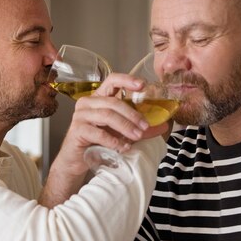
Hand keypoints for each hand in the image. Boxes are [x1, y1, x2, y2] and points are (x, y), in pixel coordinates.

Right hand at [39, 73, 150, 206]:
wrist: (77, 160)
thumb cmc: (98, 142)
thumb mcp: (121, 132)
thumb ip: (138, 127)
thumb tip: (163, 125)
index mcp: (98, 98)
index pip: (112, 80)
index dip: (127, 80)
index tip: (143, 85)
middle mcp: (87, 103)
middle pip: (113, 102)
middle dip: (132, 114)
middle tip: (145, 126)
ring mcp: (80, 116)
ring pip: (107, 116)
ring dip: (125, 127)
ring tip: (137, 137)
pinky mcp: (77, 130)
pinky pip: (98, 133)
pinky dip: (114, 140)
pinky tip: (122, 147)